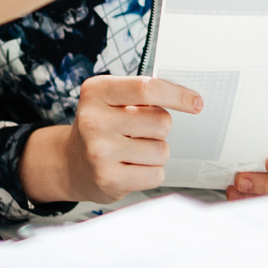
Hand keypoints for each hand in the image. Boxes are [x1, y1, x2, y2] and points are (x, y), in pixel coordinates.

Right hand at [20, 76, 203, 204]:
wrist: (71, 163)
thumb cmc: (99, 127)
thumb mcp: (109, 99)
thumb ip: (141, 94)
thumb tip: (189, 98)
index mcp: (96, 91)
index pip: (147, 88)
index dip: (177, 95)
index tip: (196, 102)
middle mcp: (94, 120)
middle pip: (161, 121)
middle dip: (161, 128)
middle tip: (140, 131)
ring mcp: (99, 151)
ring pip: (161, 150)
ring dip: (155, 152)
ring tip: (133, 151)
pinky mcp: (109, 179)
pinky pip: (155, 174)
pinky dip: (150, 172)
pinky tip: (131, 167)